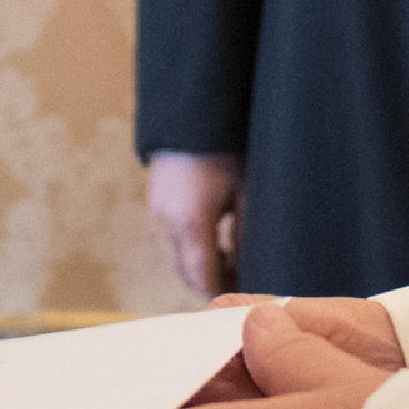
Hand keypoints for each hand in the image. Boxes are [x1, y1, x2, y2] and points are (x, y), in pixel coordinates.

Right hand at [145, 155, 241, 301]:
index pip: (203, 280)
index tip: (248, 290)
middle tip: (244, 278)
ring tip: (233, 257)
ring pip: (177, 260)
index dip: (226, 292)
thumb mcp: (245, 192)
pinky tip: (216, 239)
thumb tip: (253, 267)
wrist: (192, 115)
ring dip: (202, 267)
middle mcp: (166, 223)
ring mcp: (156, 214)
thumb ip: (246, 234)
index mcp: (190, 222)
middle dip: (213, 283)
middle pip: (186, 275)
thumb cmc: (226, 150)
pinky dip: (191, 250)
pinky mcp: (155, 205)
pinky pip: (171, 242)